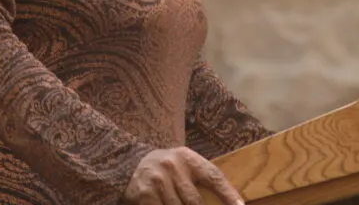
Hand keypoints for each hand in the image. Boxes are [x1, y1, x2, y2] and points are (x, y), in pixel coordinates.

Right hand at [122, 147, 244, 204]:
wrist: (128, 163)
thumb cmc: (166, 169)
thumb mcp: (183, 165)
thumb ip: (200, 179)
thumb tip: (231, 201)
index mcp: (187, 158)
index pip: (213, 176)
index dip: (228, 193)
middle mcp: (172, 166)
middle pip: (195, 202)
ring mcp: (157, 182)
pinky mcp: (145, 195)